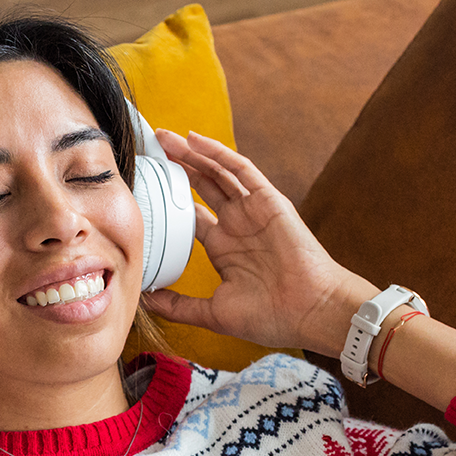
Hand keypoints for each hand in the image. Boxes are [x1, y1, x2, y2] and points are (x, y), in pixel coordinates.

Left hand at [142, 130, 376, 356]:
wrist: (312, 312)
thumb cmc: (272, 317)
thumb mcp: (214, 313)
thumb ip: (179, 306)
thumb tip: (145, 300)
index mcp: (224, 248)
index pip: (190, 216)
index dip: (168, 201)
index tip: (142, 190)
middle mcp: (237, 225)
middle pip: (201, 187)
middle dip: (176, 168)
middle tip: (150, 151)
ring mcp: (253, 211)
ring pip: (217, 173)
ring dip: (191, 154)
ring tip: (165, 138)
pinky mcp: (269, 200)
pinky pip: (241, 169)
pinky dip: (218, 153)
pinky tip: (194, 140)